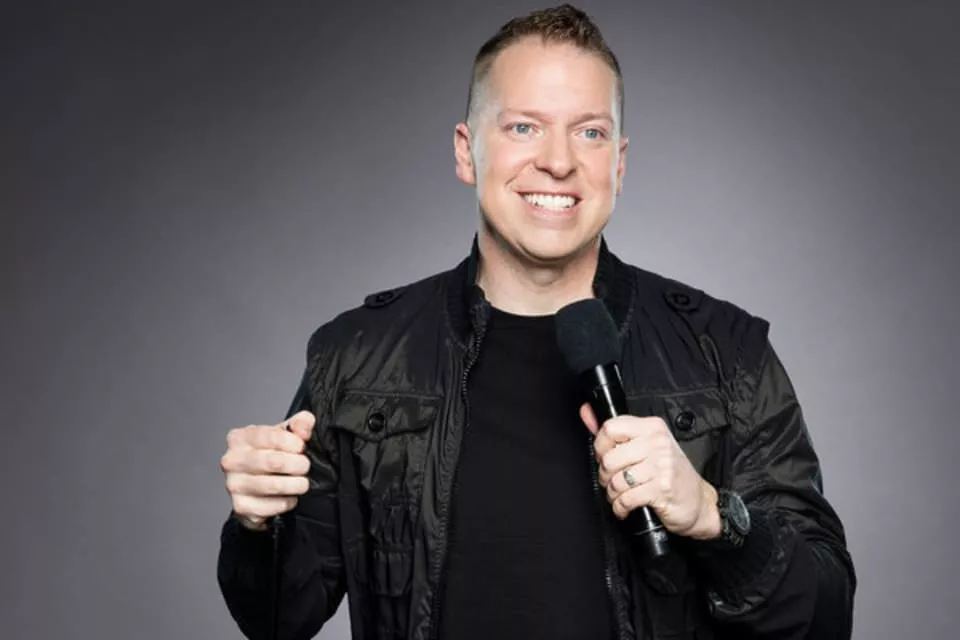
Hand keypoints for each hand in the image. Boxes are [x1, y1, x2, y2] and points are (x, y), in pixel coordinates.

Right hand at [220, 410, 314, 531]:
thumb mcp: (284, 434)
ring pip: (275, 485)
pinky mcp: (241, 507)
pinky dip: (289, 502)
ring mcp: (234, 485)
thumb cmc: (270, 455)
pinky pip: (275, 505)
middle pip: (275, 462)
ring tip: (301, 482)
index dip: (295, 443)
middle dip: (299, 465)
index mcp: (240, 438)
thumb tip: (304, 429)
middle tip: (304, 467)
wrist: (256, 487)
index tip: (302, 448)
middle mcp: (232, 461)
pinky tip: (288, 496)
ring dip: (297, 485)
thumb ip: (300, 423)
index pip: (274, 436)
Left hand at [580, 404, 720, 539]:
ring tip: (618, 495)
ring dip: (612, 494)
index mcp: (652, 428)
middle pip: (610, 458)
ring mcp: (661, 466)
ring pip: (616, 480)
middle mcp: (657, 443)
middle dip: (605, 476)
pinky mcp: (662, 489)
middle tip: (611, 481)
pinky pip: (627, 498)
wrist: (699, 501)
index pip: (611, 427)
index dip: (600, 446)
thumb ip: (615, 432)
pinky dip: (620, 507)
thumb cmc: (670, 473)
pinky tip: (625, 507)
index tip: (603, 456)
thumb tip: (586, 413)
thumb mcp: (647, 446)